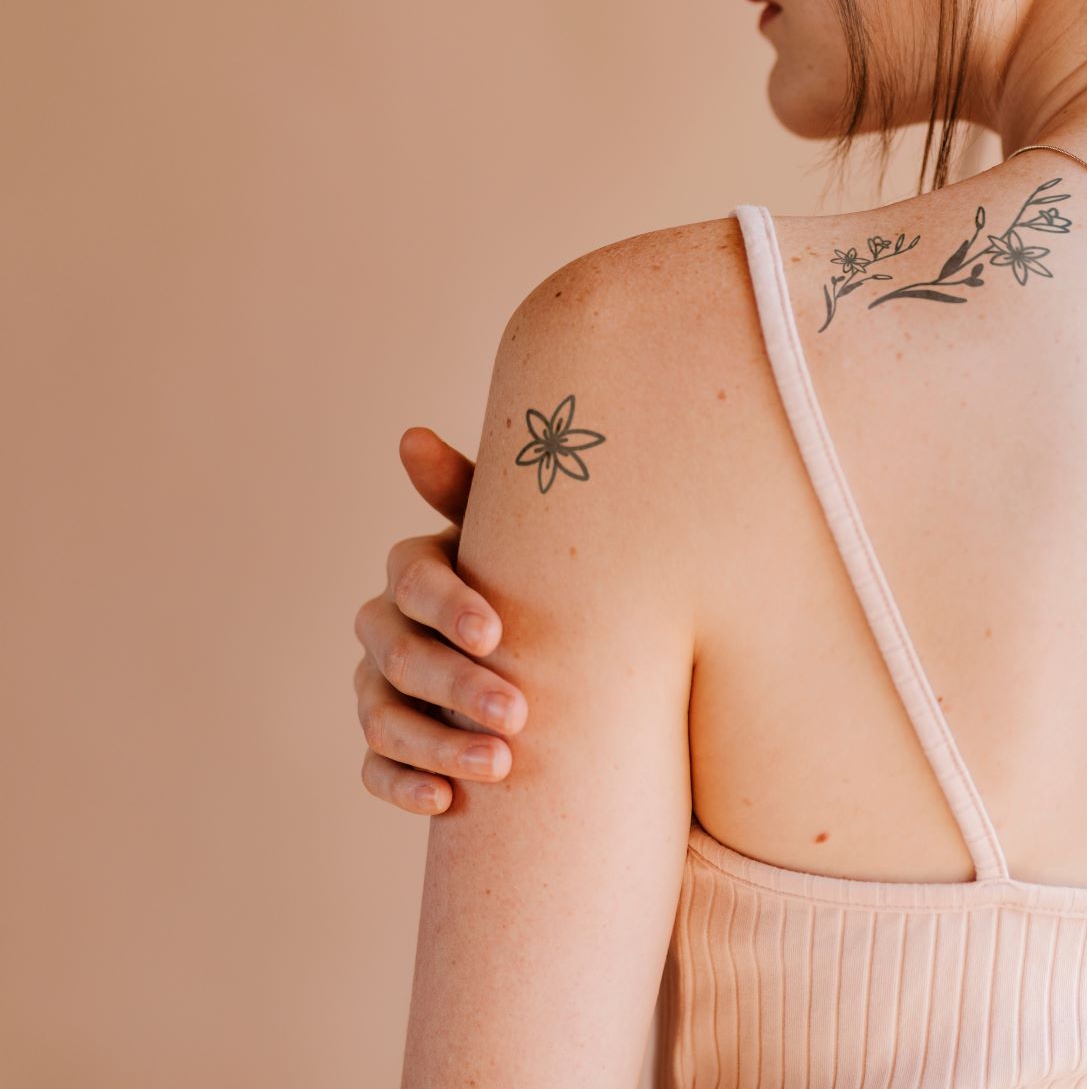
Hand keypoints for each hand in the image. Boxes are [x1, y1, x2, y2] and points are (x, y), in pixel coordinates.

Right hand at [353, 427, 526, 814]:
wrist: (559, 649)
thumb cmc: (540, 575)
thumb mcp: (524, 533)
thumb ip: (474, 491)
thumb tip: (408, 436)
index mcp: (417, 569)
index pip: (412, 579)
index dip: (448, 605)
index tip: (496, 633)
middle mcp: (385, 626)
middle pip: (399, 656)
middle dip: (456, 686)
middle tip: (518, 713)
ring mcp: (379, 688)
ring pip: (382, 717)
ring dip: (437, 743)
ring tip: (501, 764)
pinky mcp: (388, 744)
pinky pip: (376, 770)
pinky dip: (405, 786)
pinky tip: (448, 801)